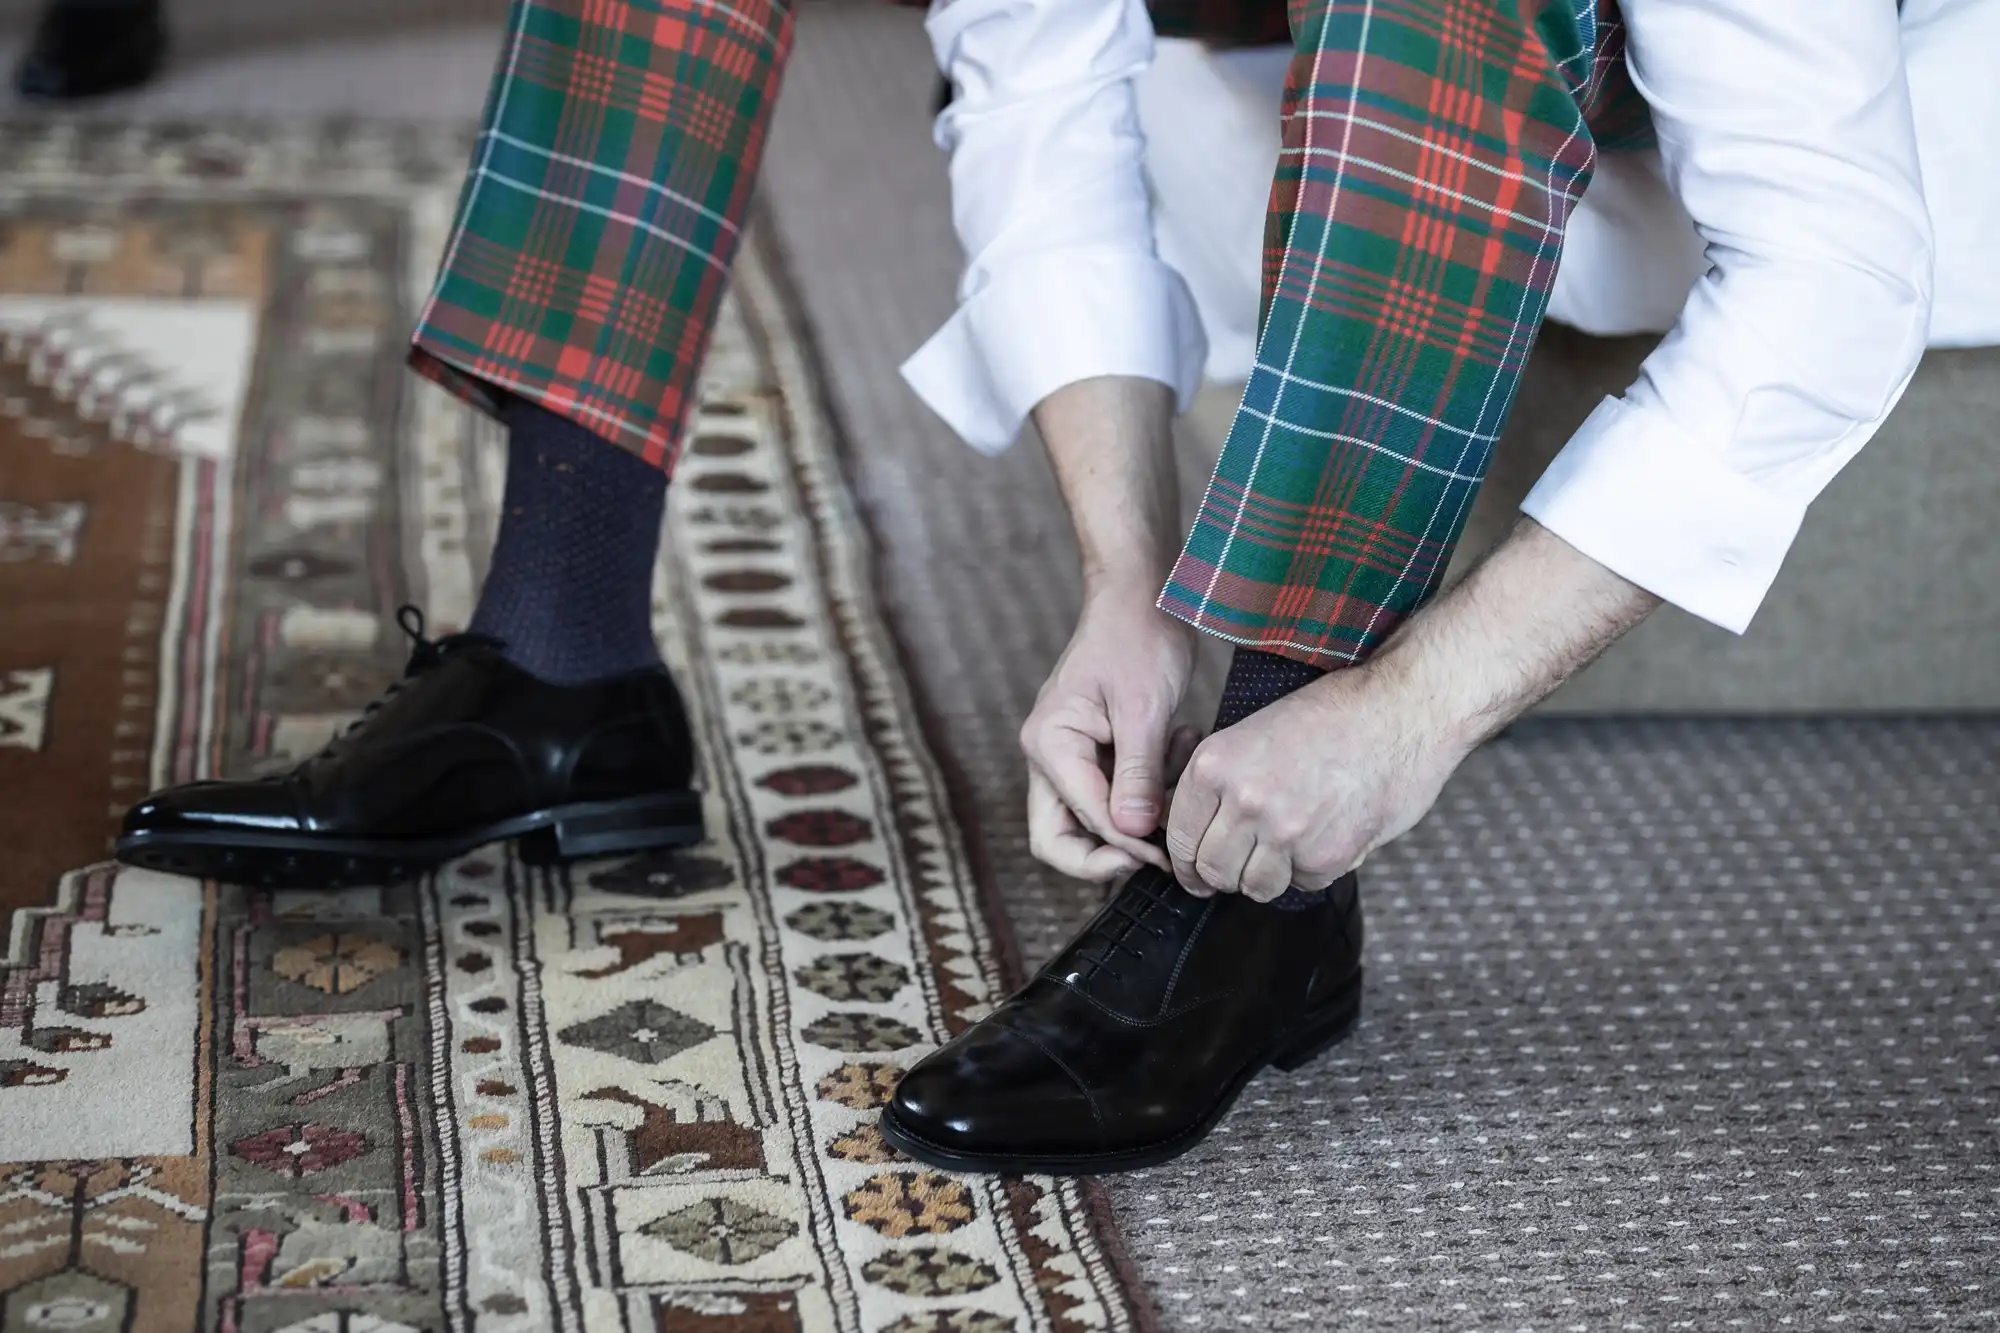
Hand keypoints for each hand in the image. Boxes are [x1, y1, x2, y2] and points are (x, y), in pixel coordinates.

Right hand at [1021, 582, 1196, 881]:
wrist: (1141, 591)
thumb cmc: (1139, 636)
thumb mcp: (1144, 708)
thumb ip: (1137, 774)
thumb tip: (1133, 835)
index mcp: (1050, 745)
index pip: (1082, 820)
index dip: (1125, 845)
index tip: (1169, 852)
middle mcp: (1049, 756)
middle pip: (1061, 837)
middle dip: (1109, 852)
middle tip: (1160, 848)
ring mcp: (1069, 754)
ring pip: (1092, 819)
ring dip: (1139, 810)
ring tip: (1179, 761)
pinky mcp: (1095, 749)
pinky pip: (1116, 790)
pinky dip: (1150, 782)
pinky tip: (1179, 742)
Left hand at [1164, 661, 1471, 900]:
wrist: (1401, 708)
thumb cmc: (1333, 715)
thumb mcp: (1254, 733)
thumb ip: (1222, 782)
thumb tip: (1198, 831)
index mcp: (1215, 765)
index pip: (1180, 838)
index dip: (1188, 860)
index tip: (1196, 870)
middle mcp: (1243, 801)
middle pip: (1213, 870)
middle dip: (1226, 873)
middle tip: (1244, 863)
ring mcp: (1285, 832)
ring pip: (1254, 886)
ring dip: (1269, 875)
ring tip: (1289, 846)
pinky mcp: (1326, 856)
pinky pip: (1303, 883)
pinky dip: (1313, 868)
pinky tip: (1328, 833)